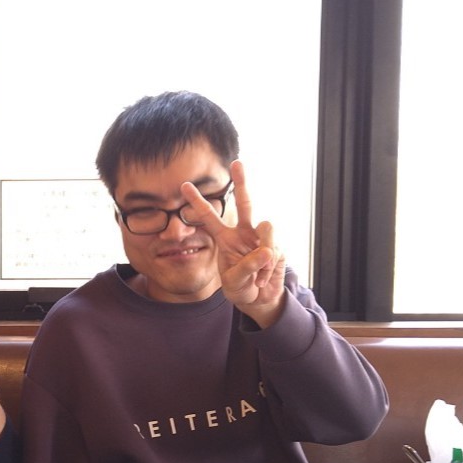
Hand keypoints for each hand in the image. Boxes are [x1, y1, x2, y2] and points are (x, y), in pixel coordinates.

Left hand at [182, 161, 285, 326]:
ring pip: (266, 227)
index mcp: (225, 239)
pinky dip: (268, 269)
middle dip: (241, 183)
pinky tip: (263, 278)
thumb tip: (266, 251)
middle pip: (244, 203)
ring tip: (257, 274)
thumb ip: (247, 267)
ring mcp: (262, 238)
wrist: (260, 299)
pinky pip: (274, 249)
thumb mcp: (236, 282)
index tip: (184, 185)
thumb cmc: (241, 287)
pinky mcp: (278, 246)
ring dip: (262, 253)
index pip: (209, 217)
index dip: (197, 202)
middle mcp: (244, 233)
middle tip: (236, 163)